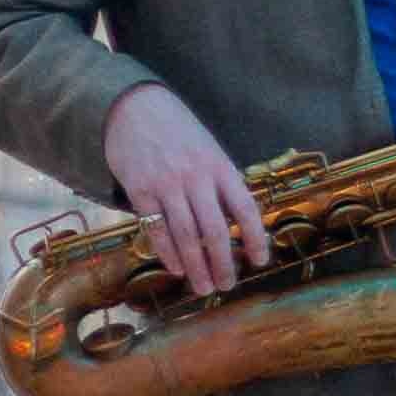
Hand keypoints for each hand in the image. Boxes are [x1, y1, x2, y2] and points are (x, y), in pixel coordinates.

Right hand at [102, 86, 274, 297]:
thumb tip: (240, 224)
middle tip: (227, 285)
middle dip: (223, 263)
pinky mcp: (140, 190)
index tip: (260, 261)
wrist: (135, 108)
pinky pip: (156, 228)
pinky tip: (177, 269)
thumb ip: (222, 184)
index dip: (256, 237)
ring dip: (197, 266)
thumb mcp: (210, 151)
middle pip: (216, 230)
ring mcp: (167, 184)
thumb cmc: (179, 133)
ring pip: (186, 235)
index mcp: (221, 167)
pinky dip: (168, 253)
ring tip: (204, 287)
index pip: (246, 209)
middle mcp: (196, 178)